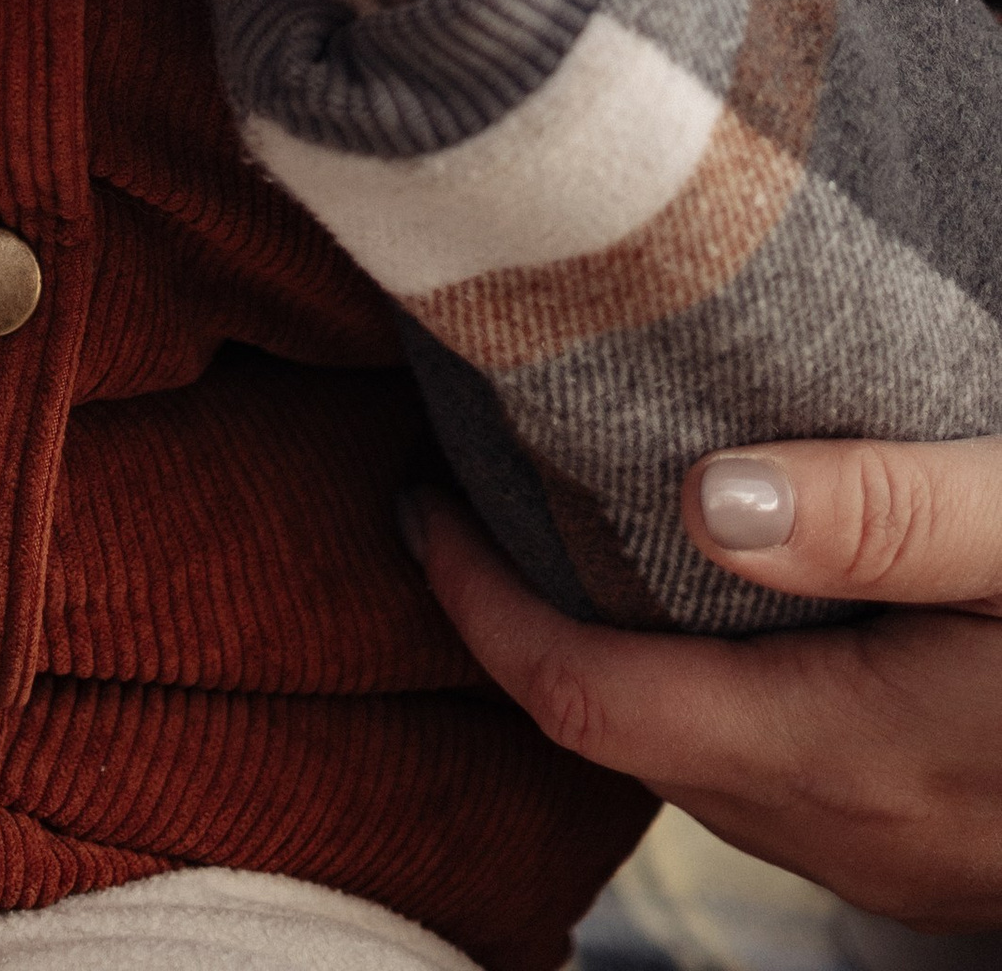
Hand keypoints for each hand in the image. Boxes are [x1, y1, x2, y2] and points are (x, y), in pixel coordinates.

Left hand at [412, 441, 1001, 929]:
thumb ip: (876, 514)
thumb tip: (705, 495)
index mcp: (837, 752)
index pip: (583, 696)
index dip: (478, 599)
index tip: (422, 500)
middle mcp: (839, 829)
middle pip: (616, 732)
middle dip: (520, 616)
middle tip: (470, 486)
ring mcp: (882, 855)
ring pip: (688, 759)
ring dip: (612, 657)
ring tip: (569, 525)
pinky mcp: (919, 848)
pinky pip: (759, 773)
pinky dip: (698, 688)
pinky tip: (711, 604)